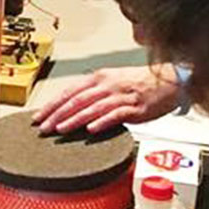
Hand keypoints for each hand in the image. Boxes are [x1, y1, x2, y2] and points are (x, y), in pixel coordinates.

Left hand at [33, 64, 181, 133]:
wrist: (170, 80)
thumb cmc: (139, 83)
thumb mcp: (111, 82)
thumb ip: (91, 94)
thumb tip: (69, 109)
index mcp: (99, 78)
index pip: (69, 91)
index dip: (52, 105)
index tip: (37, 116)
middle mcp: (108, 85)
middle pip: (77, 100)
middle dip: (57, 114)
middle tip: (43, 127)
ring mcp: (122, 96)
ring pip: (93, 108)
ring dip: (74, 119)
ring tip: (60, 129)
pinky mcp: (136, 108)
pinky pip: (116, 114)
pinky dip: (103, 122)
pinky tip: (91, 130)